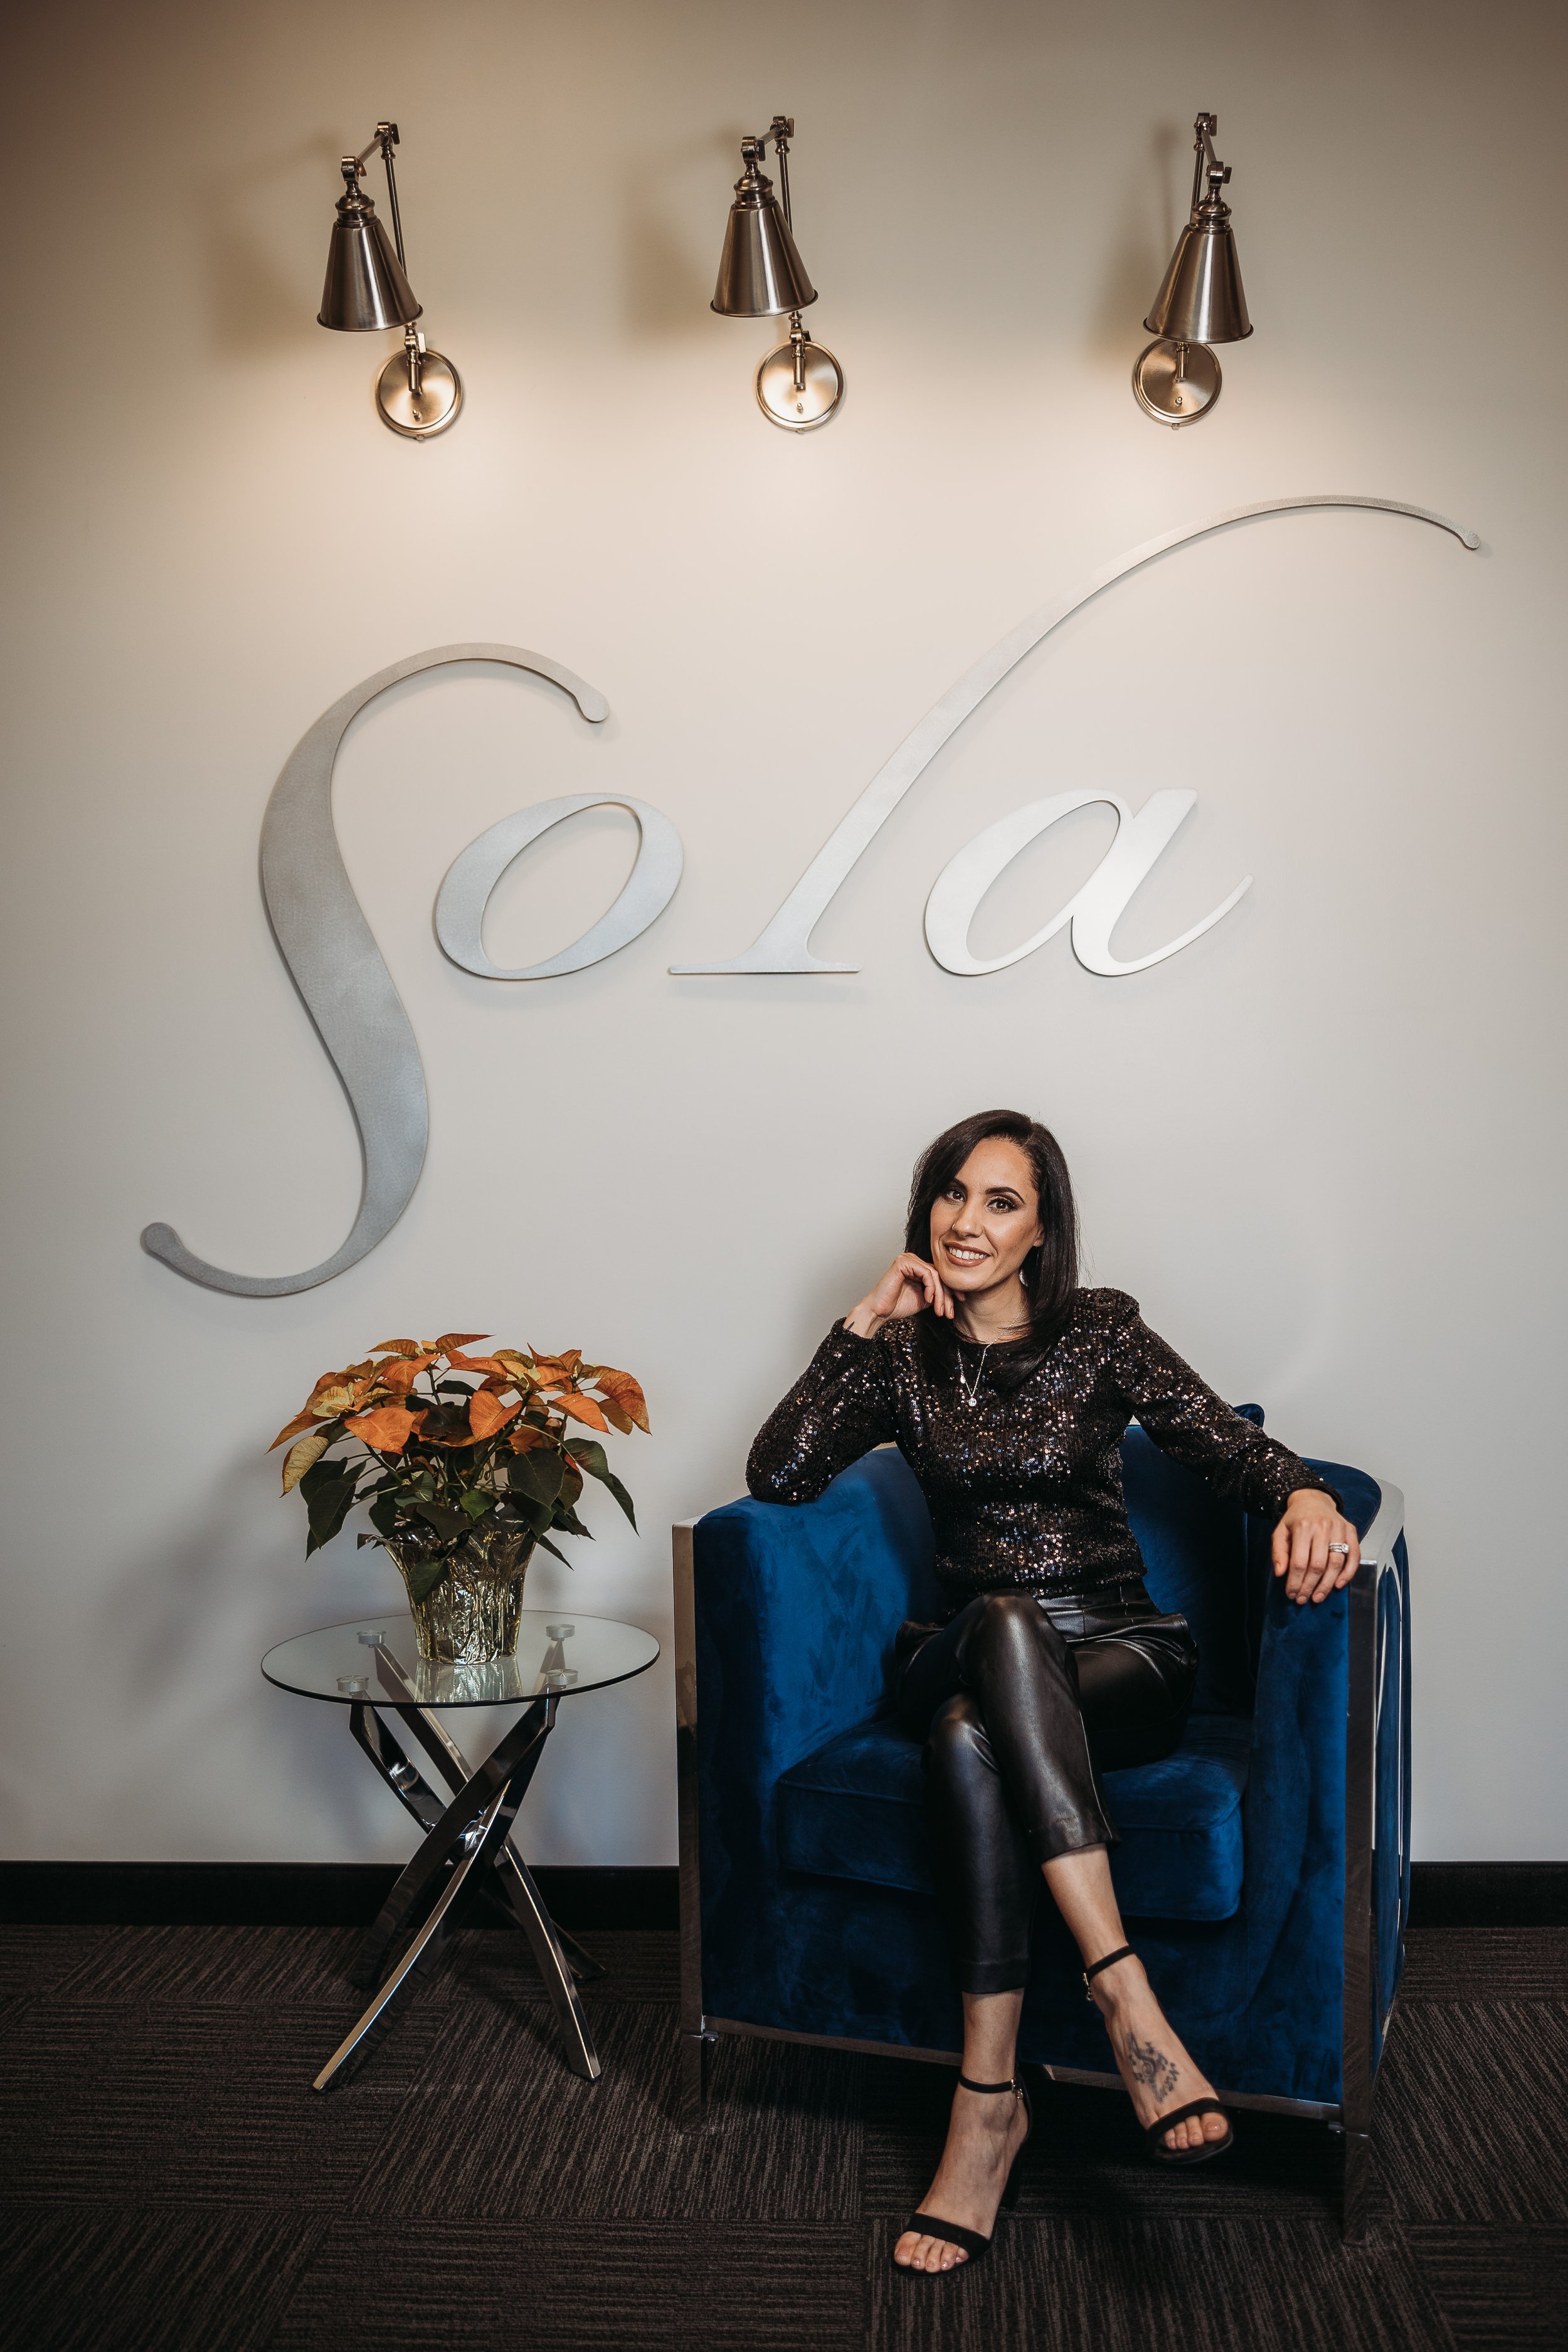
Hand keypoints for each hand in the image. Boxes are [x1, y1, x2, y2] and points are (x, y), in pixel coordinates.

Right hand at [844, 1254, 951, 1336]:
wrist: (879, 1312)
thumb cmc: (897, 1306)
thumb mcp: (925, 1299)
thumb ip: (937, 1292)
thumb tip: (955, 1291)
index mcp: (917, 1267)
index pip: (940, 1275)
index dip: (952, 1289)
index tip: (961, 1301)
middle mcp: (913, 1260)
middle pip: (939, 1275)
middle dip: (948, 1295)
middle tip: (949, 1312)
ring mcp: (908, 1259)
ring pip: (935, 1275)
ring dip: (941, 1295)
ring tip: (939, 1310)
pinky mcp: (903, 1262)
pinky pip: (927, 1273)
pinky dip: (931, 1288)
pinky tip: (928, 1300)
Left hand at [1271, 1489, 1360, 1604]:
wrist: (1314, 1500)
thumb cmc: (1295, 1519)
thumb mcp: (1280, 1532)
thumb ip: (1278, 1552)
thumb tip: (1280, 1574)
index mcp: (1302, 1527)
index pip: (1299, 1562)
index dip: (1295, 1581)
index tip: (1291, 1594)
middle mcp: (1322, 1527)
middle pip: (1318, 1565)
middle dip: (1309, 1586)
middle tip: (1303, 1599)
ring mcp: (1339, 1529)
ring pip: (1336, 1563)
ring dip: (1327, 1585)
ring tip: (1318, 1597)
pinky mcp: (1351, 1531)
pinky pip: (1354, 1556)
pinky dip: (1348, 1573)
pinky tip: (1338, 1585)